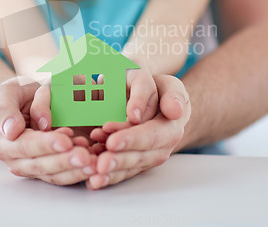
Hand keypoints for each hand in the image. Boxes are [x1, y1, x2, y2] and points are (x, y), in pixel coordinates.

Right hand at [0, 77, 97, 184]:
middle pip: (42, 165)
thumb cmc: (13, 97)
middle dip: (65, 162)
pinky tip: (93, 162)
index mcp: (2, 142)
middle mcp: (16, 159)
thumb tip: (12, 130)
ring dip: (75, 171)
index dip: (46, 145)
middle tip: (85, 156)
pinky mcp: (49, 167)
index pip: (25, 146)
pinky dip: (78, 171)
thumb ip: (5, 109)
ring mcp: (33, 166)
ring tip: (93, 162)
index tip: (65, 140)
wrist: (19, 103)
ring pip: (54, 174)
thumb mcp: (4, 93)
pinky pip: (64, 174)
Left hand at [87, 74, 190, 189]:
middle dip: (119, 160)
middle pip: (140, 156)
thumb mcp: (170, 86)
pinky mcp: (136, 162)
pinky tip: (93, 181)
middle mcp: (162, 147)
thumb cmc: (161, 92)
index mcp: (171, 127)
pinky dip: (108, 178)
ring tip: (94, 174)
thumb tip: (174, 111)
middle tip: (101, 163)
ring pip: (130, 168)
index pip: (151, 135)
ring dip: (112, 173)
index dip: (132, 139)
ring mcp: (148, 157)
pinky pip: (122, 172)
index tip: (112, 140)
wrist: (159, 103)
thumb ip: (173, 96)